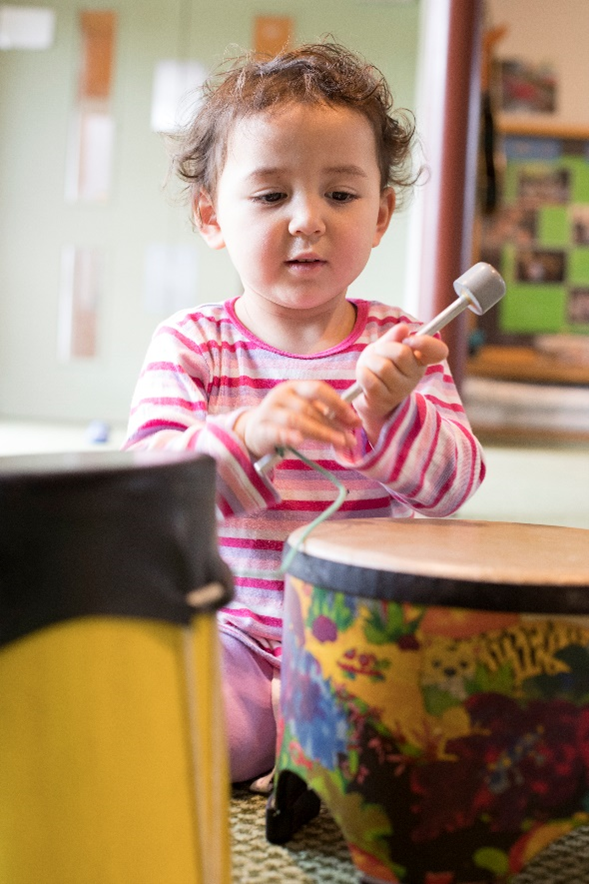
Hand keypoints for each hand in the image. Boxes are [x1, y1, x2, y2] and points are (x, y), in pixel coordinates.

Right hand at [234, 380, 360, 458]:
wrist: (253, 430)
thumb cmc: (285, 420)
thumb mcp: (305, 412)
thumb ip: (327, 415)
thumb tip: (356, 421)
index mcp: (295, 387)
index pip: (318, 389)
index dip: (338, 403)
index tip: (354, 419)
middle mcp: (281, 395)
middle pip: (310, 408)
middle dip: (333, 424)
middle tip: (350, 439)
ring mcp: (269, 411)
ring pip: (297, 420)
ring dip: (320, 432)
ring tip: (337, 442)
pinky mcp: (261, 429)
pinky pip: (276, 432)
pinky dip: (288, 436)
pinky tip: (299, 441)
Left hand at [353, 323, 448, 442]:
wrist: (366, 394)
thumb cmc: (378, 366)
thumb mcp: (385, 348)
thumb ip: (393, 337)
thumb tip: (403, 328)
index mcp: (420, 360)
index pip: (438, 351)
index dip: (426, 342)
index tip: (409, 339)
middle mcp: (415, 376)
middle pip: (402, 353)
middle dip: (383, 349)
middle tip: (378, 353)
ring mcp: (401, 390)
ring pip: (383, 367)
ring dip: (369, 362)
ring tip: (369, 366)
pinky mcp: (384, 400)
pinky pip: (371, 380)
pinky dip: (362, 373)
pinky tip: (364, 375)